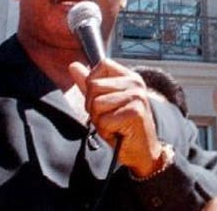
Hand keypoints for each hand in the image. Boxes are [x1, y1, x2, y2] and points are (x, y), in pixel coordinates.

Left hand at [68, 58, 163, 177]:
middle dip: (93, 106)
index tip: (102, 99)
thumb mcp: (105, 103)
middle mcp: (135, 83)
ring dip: (100, 120)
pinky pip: (104, 120)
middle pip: (94, 85)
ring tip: (114, 125)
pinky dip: (106, 131)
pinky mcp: (134, 113)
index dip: (93, 82)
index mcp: (130, 77)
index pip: (103, 64)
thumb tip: (73, 65)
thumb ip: (90, 84)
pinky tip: (118, 132)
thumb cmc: (123, 127)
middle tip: (109, 117)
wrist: (143, 151)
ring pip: (96, 103)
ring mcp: (136, 97)